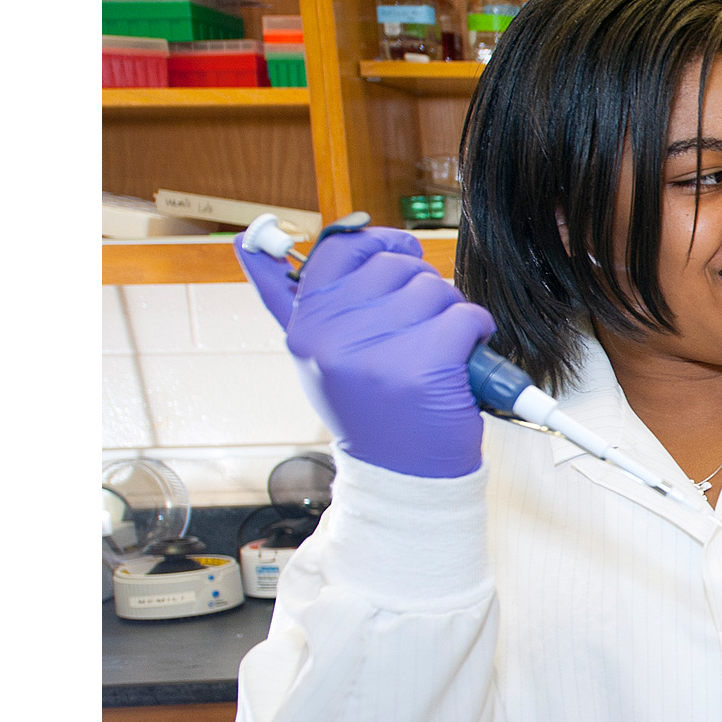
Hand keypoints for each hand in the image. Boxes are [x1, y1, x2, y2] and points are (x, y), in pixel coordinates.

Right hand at [238, 223, 494, 479]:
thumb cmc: (369, 414)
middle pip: (395, 266)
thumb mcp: (317, 360)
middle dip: (420, 290)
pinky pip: (465, 316)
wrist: (402, 479)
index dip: (378, 244)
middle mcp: (334, 336)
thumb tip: (245, 242)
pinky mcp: (426, 364)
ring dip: (449, 313)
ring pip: (433, 288)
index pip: (340, 249)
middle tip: (421, 329)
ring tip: (439, 351)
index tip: (401, 254)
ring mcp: (379, 350)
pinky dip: (476, 332)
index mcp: (306, 328)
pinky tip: (463, 360)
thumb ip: (287, 301)